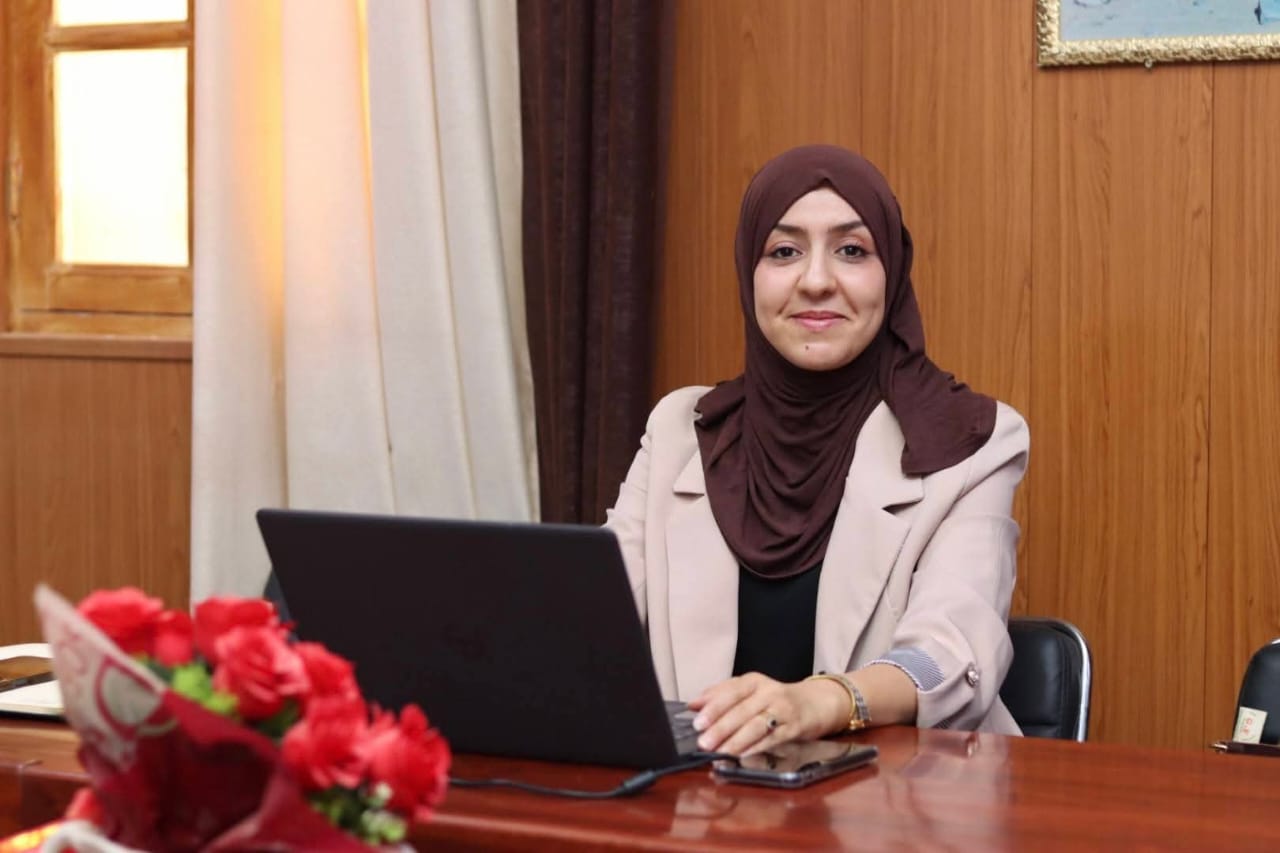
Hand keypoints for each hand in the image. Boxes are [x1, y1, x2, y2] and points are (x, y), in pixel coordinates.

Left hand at [686, 672, 844, 755]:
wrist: (815, 703)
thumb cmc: (776, 699)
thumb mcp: (750, 691)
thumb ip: (721, 695)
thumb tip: (693, 704)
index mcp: (753, 681)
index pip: (730, 691)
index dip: (713, 706)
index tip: (696, 720)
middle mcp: (768, 692)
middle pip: (741, 710)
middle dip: (720, 727)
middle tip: (703, 741)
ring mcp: (782, 710)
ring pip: (756, 725)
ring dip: (735, 740)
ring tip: (719, 751)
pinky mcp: (793, 727)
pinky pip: (771, 738)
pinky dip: (755, 747)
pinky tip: (741, 755)